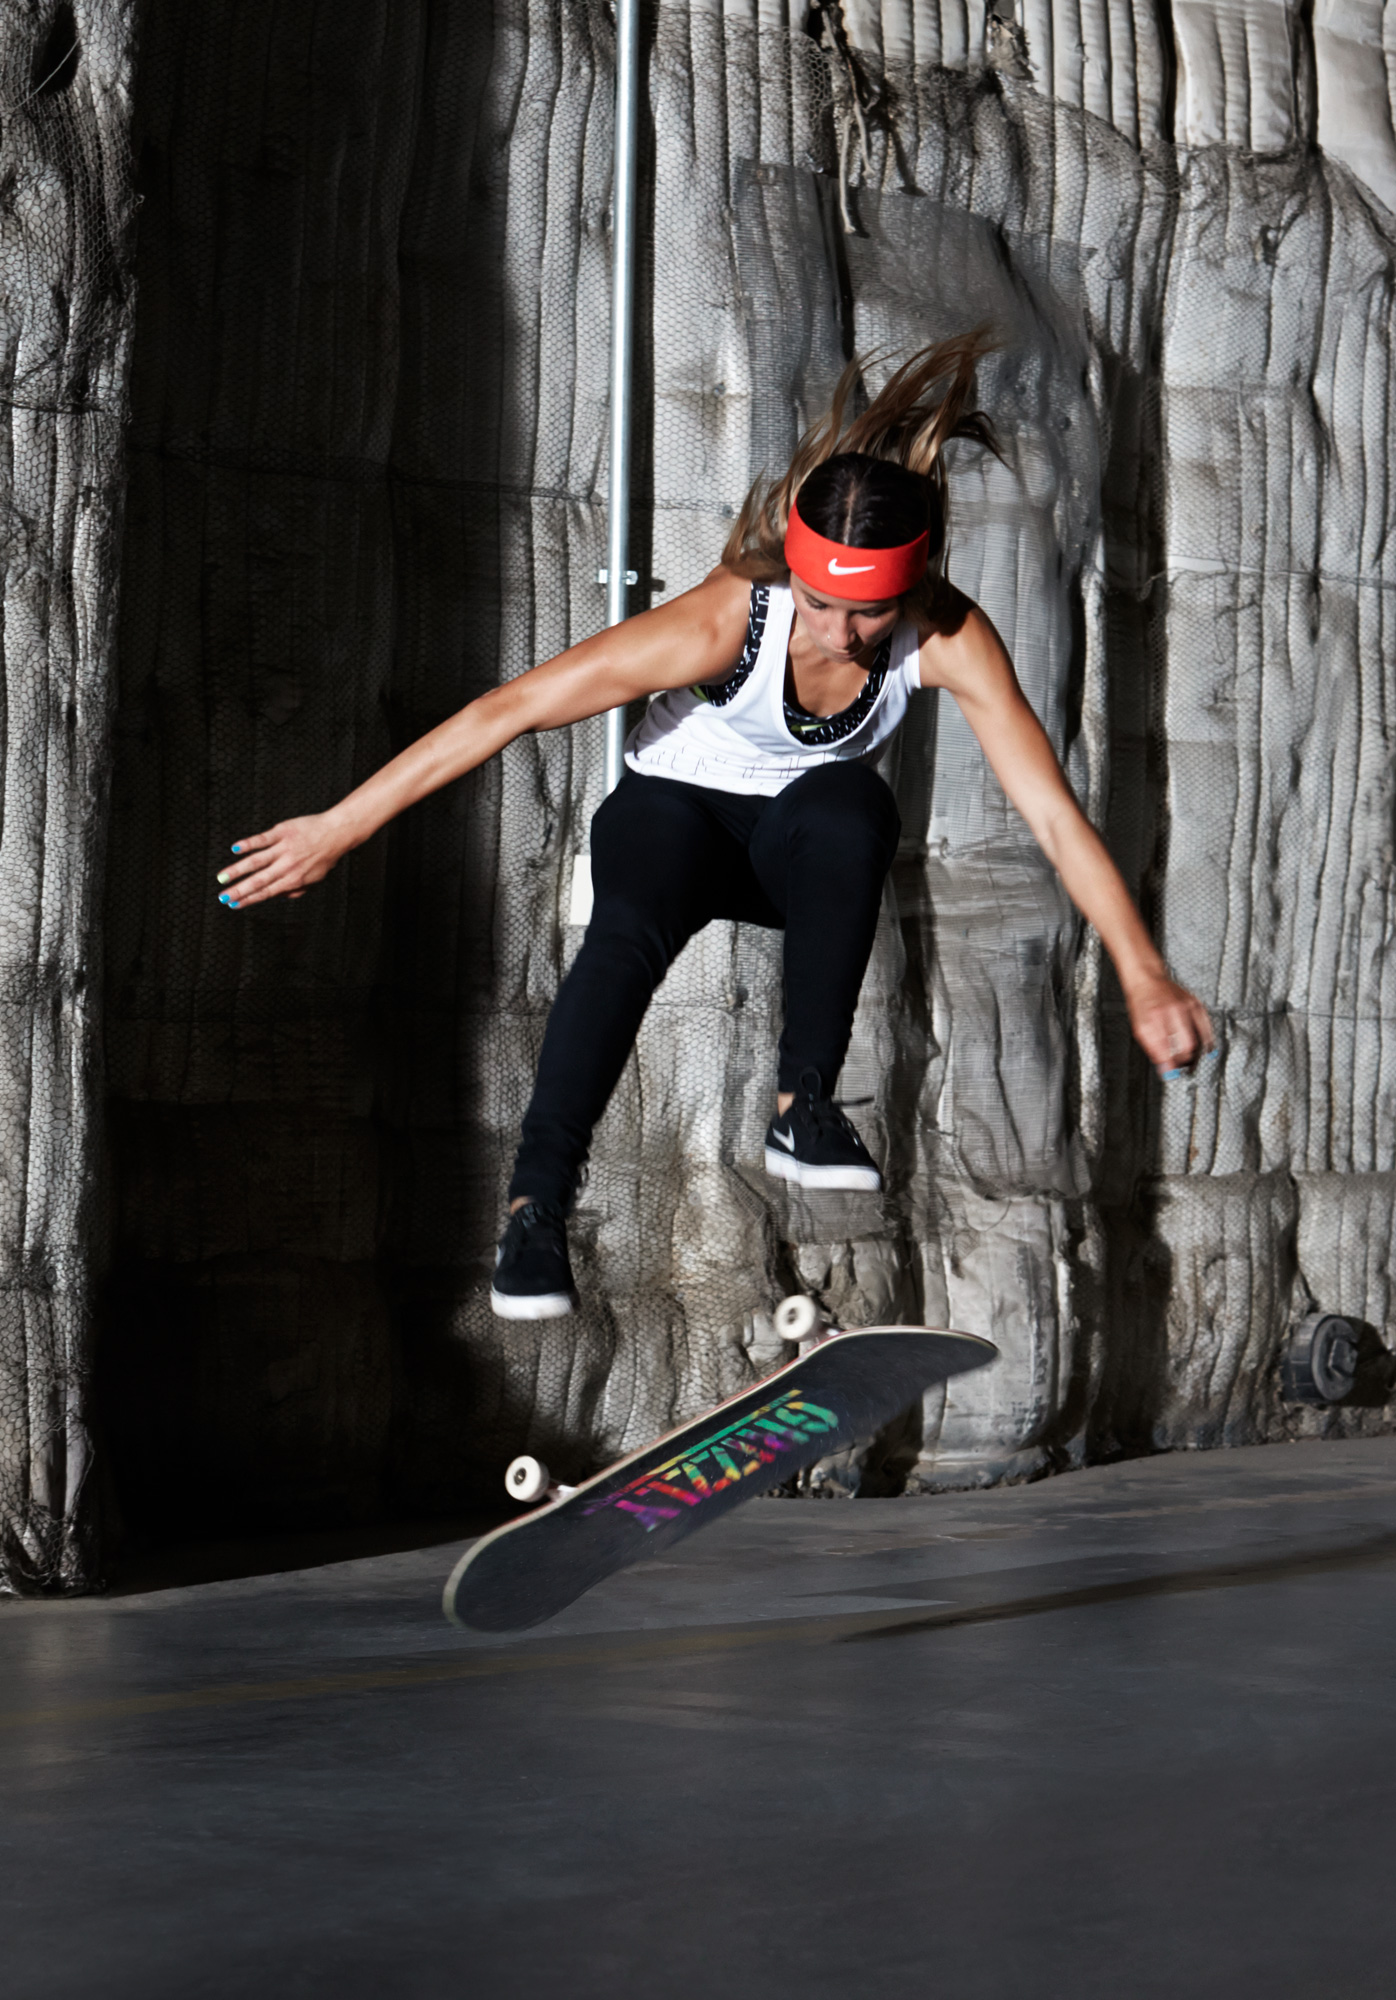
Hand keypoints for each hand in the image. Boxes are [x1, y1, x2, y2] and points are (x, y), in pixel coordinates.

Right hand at [215, 812, 348, 907]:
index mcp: (294, 880)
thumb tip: (279, 896)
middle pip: (258, 881)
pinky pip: (262, 839)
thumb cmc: (325, 856)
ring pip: (256, 861)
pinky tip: (235, 849)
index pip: (266, 892)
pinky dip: (247, 844)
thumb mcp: (314, 879)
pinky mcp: (282, 832)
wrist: (336, 833)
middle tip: (222, 897)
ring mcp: (283, 849)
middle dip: (238, 890)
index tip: (233, 905)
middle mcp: (287, 866)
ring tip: (222, 877)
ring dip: (236, 870)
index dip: (249, 900)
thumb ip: (296, 890)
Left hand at [1125, 971, 1215, 1078]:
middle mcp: (1172, 1013)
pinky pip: (1207, 1027)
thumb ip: (1152, 1049)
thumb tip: (1166, 1069)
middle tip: (1184, 1067)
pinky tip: (1204, 1047)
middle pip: (1187, 1047)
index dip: (1171, 1066)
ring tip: (1193, 1060)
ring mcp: (1187, 1007)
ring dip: (1198, 1053)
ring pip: (1200, 1039)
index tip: (1172, 1073)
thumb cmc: (1142, 1004)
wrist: (1148, 980)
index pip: (1167, 1050)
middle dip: (1186, 1061)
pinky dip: (1207, 1040)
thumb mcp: (1139, 1028)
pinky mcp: (1196, 1004)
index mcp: (1154, 1019)